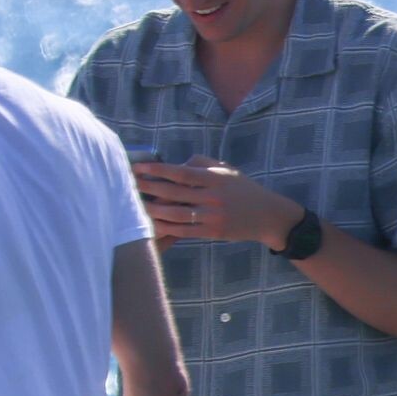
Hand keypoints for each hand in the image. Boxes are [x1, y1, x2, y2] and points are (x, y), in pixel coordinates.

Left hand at [132, 156, 301, 249]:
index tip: (140, 168)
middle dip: (149, 188)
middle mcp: (213, 197)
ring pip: (175, 214)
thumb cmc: (243, 189)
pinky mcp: (211, 232)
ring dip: (153, 210)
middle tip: (129, 184)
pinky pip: (183, 230)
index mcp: (215, 178)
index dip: (158, 170)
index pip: (181, 173)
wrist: (267, 216)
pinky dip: (166, 227)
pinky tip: (152, 222)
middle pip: (174, 193)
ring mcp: (212, 217)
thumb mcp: (226, 169)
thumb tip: (176, 165)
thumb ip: (202, 163)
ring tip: (136, 204)